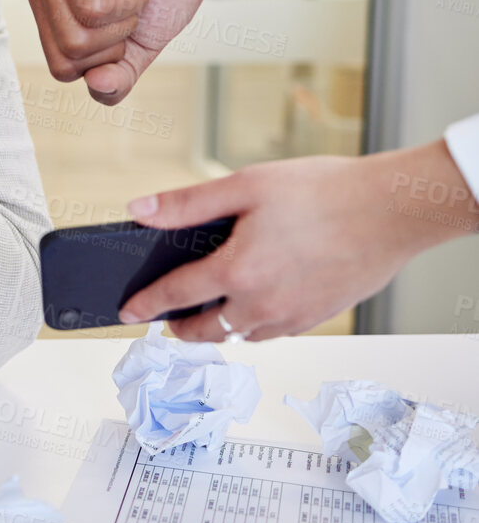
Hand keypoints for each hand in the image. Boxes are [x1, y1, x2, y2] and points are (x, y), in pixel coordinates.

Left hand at [118, 141, 478, 340]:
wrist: (395, 208)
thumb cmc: (324, 191)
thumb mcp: (245, 186)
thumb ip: (187, 204)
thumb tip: (139, 211)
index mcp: (239, 270)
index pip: (176, 295)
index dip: (147, 305)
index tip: (127, 311)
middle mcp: (264, 303)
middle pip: (207, 329)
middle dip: (180, 329)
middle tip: (166, 321)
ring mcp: (294, 315)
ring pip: (241, 336)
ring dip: (217, 330)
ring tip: (203, 315)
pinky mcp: (319, 317)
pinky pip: (273, 333)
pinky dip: (251, 327)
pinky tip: (249, 308)